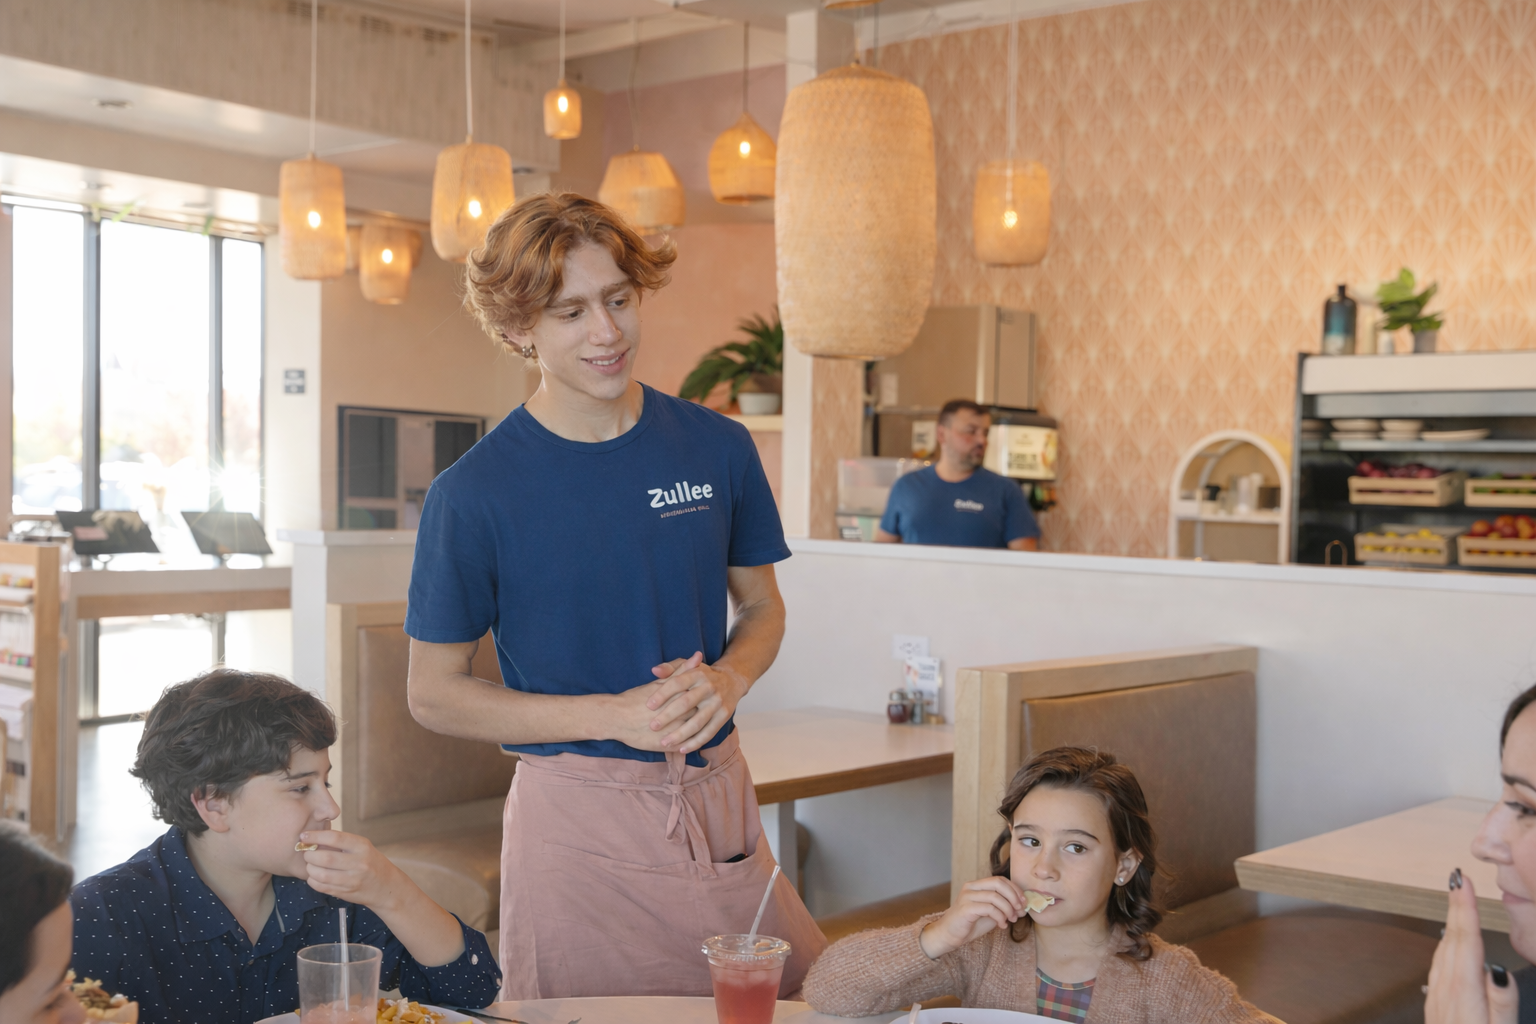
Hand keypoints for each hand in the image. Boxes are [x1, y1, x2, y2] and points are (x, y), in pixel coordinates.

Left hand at [300, 830, 410, 913]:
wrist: (386, 887)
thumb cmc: (371, 862)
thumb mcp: (362, 847)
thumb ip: (341, 843)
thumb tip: (314, 838)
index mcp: (362, 846)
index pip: (335, 838)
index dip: (316, 836)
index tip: (304, 836)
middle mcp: (359, 863)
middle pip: (326, 858)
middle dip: (310, 855)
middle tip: (306, 853)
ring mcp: (353, 880)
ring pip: (321, 874)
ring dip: (310, 869)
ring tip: (310, 865)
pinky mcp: (346, 893)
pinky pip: (322, 887)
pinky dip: (313, 881)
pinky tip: (314, 876)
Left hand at [644, 652, 748, 752]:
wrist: (732, 681)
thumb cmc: (703, 676)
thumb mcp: (688, 667)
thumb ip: (670, 668)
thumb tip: (654, 670)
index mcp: (697, 674)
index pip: (677, 683)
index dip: (662, 694)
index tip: (649, 705)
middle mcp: (709, 688)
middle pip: (686, 703)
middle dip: (668, 716)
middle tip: (653, 726)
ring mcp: (717, 703)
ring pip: (697, 722)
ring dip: (680, 734)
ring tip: (664, 742)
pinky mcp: (724, 716)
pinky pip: (709, 732)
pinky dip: (695, 742)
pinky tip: (682, 749)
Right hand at [918, 876, 1025, 959]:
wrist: (950, 935)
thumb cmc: (970, 924)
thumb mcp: (990, 913)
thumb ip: (1003, 907)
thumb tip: (1022, 906)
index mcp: (977, 885)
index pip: (1000, 880)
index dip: (1015, 889)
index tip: (1024, 902)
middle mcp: (971, 887)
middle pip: (998, 883)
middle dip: (1013, 897)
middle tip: (1019, 910)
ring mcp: (967, 897)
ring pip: (995, 897)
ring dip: (1008, 909)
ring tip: (1011, 920)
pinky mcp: (966, 908)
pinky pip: (989, 909)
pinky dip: (1000, 917)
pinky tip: (1002, 925)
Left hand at [1426, 869, 1517, 1023]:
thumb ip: (1501, 1001)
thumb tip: (1496, 966)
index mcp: (1465, 994)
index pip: (1466, 942)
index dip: (1465, 909)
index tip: (1462, 881)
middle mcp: (1446, 991)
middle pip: (1452, 940)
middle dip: (1455, 907)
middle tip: (1457, 876)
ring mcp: (1437, 998)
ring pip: (1443, 950)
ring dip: (1450, 922)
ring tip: (1455, 899)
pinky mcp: (1436, 1006)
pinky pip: (1440, 966)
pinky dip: (1446, 945)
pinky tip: (1449, 942)